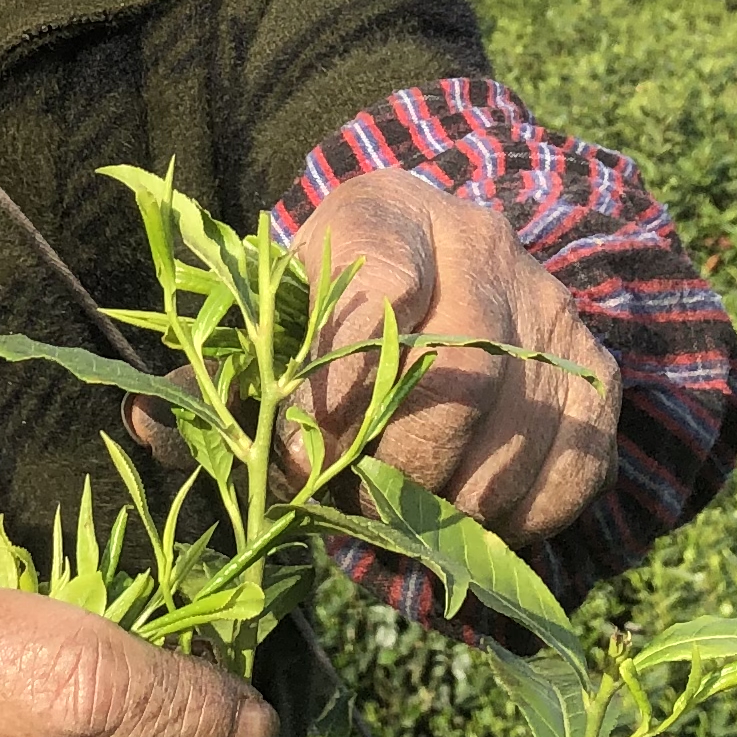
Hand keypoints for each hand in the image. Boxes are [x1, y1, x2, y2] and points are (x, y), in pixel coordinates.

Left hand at [214, 170, 616, 541]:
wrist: (434, 267)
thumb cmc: (324, 309)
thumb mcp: (268, 319)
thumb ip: (209, 375)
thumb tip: (147, 424)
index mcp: (381, 218)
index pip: (377, 290)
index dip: (340, 385)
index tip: (305, 457)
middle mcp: (477, 242)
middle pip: (456, 367)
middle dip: (397, 459)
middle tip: (353, 504)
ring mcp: (545, 301)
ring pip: (515, 424)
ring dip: (453, 499)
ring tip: (401, 518)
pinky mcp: (589, 364)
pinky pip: (575, 460)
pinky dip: (521, 513)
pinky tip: (470, 518)